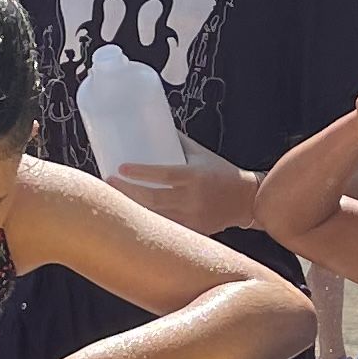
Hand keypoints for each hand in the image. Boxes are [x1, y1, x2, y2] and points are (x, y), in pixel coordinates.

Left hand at [108, 153, 258, 234]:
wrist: (247, 200)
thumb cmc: (223, 173)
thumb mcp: (202, 155)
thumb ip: (180, 143)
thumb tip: (156, 126)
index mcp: (194, 176)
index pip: (163, 174)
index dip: (140, 172)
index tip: (121, 168)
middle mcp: (192, 198)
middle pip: (153, 199)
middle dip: (128, 192)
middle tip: (110, 182)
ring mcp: (193, 218)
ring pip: (156, 216)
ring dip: (134, 208)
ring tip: (115, 199)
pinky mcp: (194, 231)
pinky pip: (166, 228)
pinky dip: (150, 223)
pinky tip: (134, 218)